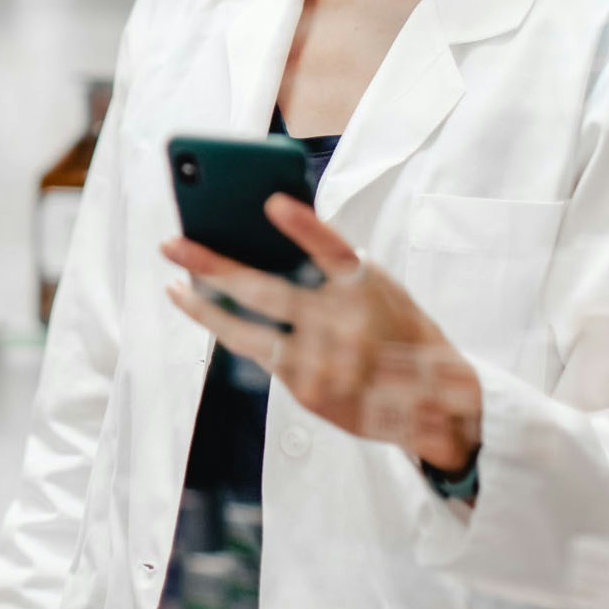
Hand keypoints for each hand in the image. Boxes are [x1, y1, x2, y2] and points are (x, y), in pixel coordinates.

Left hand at [162, 194, 482, 472]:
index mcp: (368, 288)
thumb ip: (334, 268)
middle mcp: (345, 325)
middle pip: (269, 292)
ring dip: (204, 307)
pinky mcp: (309, 391)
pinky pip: (257, 354)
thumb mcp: (381, 288)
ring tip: (173, 285)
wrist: (436, 406)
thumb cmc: (398, 329)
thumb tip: (264, 236)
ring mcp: (324, 363)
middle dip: (213, 265)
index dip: (305, 227)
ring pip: (248, 332)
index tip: (274, 203)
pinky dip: (226, 330)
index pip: (333, 250)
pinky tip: (202, 310)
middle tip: (173, 243)